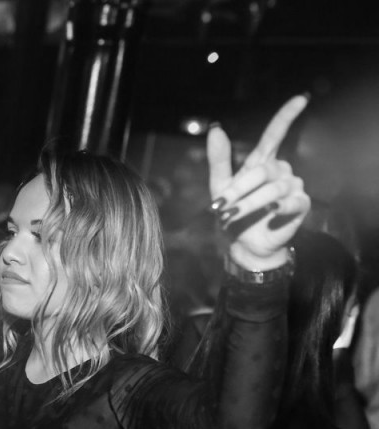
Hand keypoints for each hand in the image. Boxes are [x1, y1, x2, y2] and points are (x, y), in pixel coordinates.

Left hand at [208, 94, 310, 269]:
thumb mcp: (219, 187)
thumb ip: (218, 159)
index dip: (287, 116)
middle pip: (262, 171)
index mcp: (262, 162)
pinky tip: (270, 215)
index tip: (301, 98)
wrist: (244, 242)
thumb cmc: (233, 213)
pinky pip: (291, 202)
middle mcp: (280, 170)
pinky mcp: (301, 204)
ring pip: (273, 189)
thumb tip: (215, 128)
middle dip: (239, 190)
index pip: (275, 134)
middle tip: (222, 208)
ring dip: (250, 204)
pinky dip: (277, 210)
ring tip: (234, 216)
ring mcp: (293, 186)